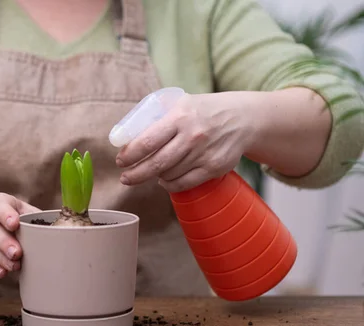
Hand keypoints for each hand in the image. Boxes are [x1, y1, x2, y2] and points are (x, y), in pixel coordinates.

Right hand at [0, 193, 39, 278]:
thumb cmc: (1, 213)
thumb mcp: (13, 206)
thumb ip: (31, 214)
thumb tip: (56, 226)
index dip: (6, 215)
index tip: (15, 223)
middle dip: (5, 243)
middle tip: (17, 252)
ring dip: (2, 259)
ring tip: (15, 265)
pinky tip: (2, 272)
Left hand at [115, 92, 255, 191]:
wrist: (243, 118)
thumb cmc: (203, 111)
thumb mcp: (180, 104)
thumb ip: (156, 117)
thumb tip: (124, 135)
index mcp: (179, 116)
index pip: (147, 141)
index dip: (130, 155)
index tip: (120, 161)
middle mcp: (192, 136)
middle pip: (156, 163)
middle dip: (136, 174)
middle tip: (125, 178)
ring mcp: (204, 153)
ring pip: (169, 175)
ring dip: (155, 176)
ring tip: (151, 172)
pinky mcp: (214, 168)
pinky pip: (184, 183)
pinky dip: (170, 185)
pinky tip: (165, 180)